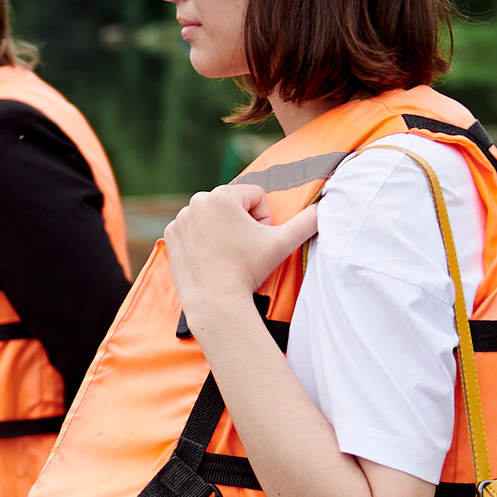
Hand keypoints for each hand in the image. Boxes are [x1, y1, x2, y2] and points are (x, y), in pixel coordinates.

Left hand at [160, 179, 319, 319]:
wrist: (214, 301)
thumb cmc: (248, 270)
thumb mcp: (283, 243)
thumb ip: (308, 221)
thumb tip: (326, 206)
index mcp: (224, 195)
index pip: (256, 196)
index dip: (263, 220)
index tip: (255, 241)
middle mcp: (198, 200)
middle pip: (233, 205)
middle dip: (242, 224)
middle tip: (241, 250)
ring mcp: (181, 218)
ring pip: (214, 217)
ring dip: (223, 230)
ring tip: (225, 254)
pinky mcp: (170, 234)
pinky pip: (194, 229)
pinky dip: (203, 240)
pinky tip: (208, 257)